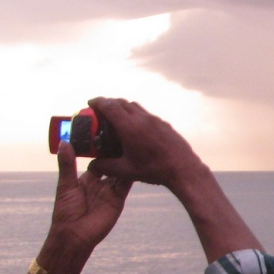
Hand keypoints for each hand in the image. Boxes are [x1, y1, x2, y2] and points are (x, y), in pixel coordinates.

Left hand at [48, 142, 132, 251]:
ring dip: (125, 161)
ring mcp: (111, 191)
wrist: (75, 235)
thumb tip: (64, 142)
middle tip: (124, 137)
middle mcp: (100, 183)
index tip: (106, 135)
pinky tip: (136, 161)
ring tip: (133, 145)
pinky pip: (126, 184)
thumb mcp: (65, 184)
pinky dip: (131, 174)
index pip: (97, 160)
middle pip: (112, 165)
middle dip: (117, 154)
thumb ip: (67, 164)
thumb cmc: (65, 211)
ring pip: (120, 172)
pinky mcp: (118, 199)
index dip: (102, 150)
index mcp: (87, 179)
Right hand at [83, 97, 202, 188]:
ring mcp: (155, 120)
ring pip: (135, 106)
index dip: (97, 102)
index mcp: (129, 127)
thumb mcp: (126, 171)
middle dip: (108, 103)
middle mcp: (142, 118)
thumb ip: (106, 167)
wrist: (183, 168)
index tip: (90, 103)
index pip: (109, 106)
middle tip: (100, 110)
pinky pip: (146, 114)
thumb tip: (92, 166)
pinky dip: (136, 115)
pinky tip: (135, 128)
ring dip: (123, 107)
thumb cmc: (155, 170)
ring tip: (116, 117)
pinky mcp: (164, 124)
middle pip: (121, 102)